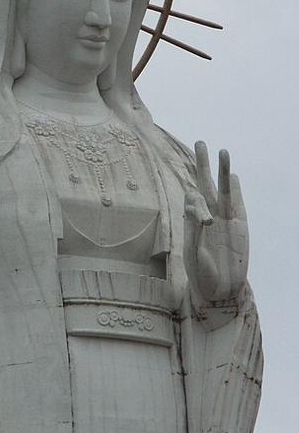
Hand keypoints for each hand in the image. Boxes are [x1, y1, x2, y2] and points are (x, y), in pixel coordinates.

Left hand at [184, 141, 248, 302]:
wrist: (220, 290)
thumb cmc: (201, 275)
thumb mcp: (194, 255)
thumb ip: (194, 233)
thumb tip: (195, 210)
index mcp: (191, 222)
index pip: (192, 199)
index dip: (197, 203)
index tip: (206, 221)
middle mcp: (207, 216)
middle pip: (204, 183)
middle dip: (202, 164)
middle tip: (200, 142)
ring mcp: (224, 218)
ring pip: (222, 189)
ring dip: (222, 170)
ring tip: (223, 151)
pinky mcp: (240, 224)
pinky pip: (237, 202)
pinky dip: (235, 189)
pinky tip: (232, 176)